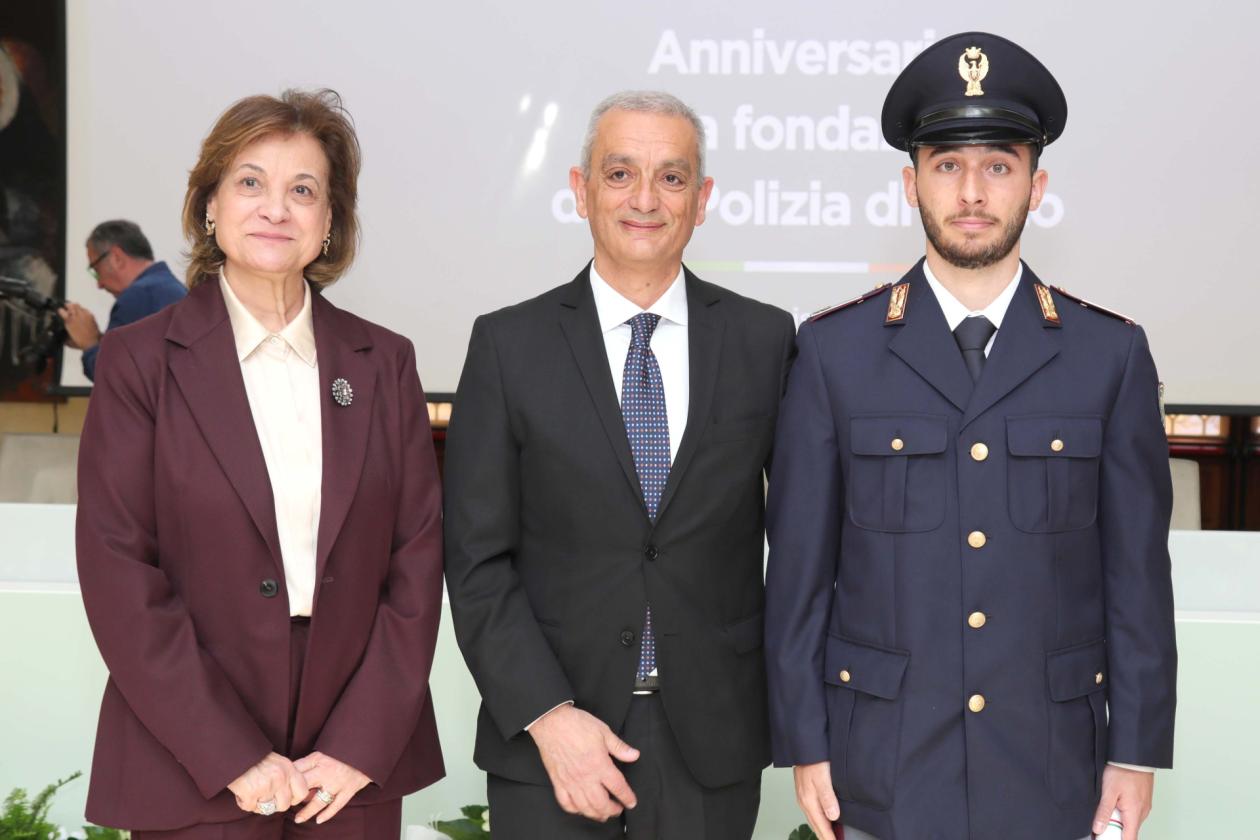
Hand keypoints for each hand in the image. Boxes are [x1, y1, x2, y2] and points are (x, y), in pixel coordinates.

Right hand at [56, 303, 100, 349]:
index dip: (60, 310)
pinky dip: (83, 310)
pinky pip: (85, 309)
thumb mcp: (68, 341)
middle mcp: (76, 317)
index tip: (60, 311)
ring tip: (74, 308)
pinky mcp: (91, 316)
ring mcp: (84, 315)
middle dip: (67, 305)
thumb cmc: (82, 342)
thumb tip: (63, 337)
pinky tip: (82, 313)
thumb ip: (64, 337)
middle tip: (66, 306)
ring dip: (74, 306)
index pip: (61, 311)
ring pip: (77, 305)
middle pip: (69, 305)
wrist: (93, 343)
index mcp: (68, 321)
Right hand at [227, 752, 307, 814]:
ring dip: (258, 805)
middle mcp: (281, 777)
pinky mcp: (251, 792)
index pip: (302, 792)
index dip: (293, 799)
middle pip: (284, 805)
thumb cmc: (255, 758)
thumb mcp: (278, 762)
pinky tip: (242, 793)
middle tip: (263, 798)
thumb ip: (286, 776)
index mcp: (289, 769)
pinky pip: (250, 807)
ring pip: (267, 809)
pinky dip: (244, 802)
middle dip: (273, 805)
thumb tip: (290, 795)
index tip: (283, 798)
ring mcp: (267, 785)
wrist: (235, 752)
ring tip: (252, 794)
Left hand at [292, 752, 371, 823]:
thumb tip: (290, 776)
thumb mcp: (322, 753)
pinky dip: (327, 814)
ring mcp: (338, 782)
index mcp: (318, 760)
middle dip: (293, 797)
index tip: (279, 789)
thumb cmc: (341, 752)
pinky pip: (336, 805)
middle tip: (285, 805)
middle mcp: (327, 772)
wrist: (365, 751)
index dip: (286, 781)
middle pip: (304, 787)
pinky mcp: (349, 790)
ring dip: (306, 811)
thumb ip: (307, 763)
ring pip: (318, 801)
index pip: (297, 771)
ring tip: (297, 819)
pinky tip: (318, 820)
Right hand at [528, 704, 639, 821]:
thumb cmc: (576, 724)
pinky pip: (566, 803)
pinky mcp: (558, 782)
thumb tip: (634, 755)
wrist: (551, 722)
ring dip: (596, 814)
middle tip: (618, 809)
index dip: (627, 797)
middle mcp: (585, 777)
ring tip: (603, 814)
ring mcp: (570, 782)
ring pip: (585, 808)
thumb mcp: (603, 731)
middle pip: (602, 803)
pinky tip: (581, 808)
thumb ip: (620, 747)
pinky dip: (575, 810)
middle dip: (612, 810)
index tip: (631, 802)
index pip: (618, 787)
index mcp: (599, 764)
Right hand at [793, 762, 839, 839]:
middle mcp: (804, 802)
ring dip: (822, 829)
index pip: (821, 826)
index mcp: (809, 802)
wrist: (803, 748)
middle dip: (825, 837)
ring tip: (830, 836)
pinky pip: (812, 812)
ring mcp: (803, 798)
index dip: (830, 838)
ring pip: (814, 819)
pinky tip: (824, 819)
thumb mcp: (823, 778)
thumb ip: (828, 798)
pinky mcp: (805, 793)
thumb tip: (833, 817)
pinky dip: (819, 820)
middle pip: (816, 826)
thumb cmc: (813, 761)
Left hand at [1093, 764, 1153, 838]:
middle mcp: (1142, 812)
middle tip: (1101, 823)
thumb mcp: (1108, 791)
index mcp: (1134, 813)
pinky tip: (1114, 804)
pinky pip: (1133, 813)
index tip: (1105, 837)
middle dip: (1114, 831)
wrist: (1134, 756)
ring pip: (1130, 822)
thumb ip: (1104, 811)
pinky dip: (1123, 813)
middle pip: (1129, 831)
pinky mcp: (1142, 801)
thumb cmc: (1123, 770)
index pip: (1129, 839)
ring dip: (1119, 821)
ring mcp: (1144, 807)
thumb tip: (1098, 828)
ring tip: (1107, 810)